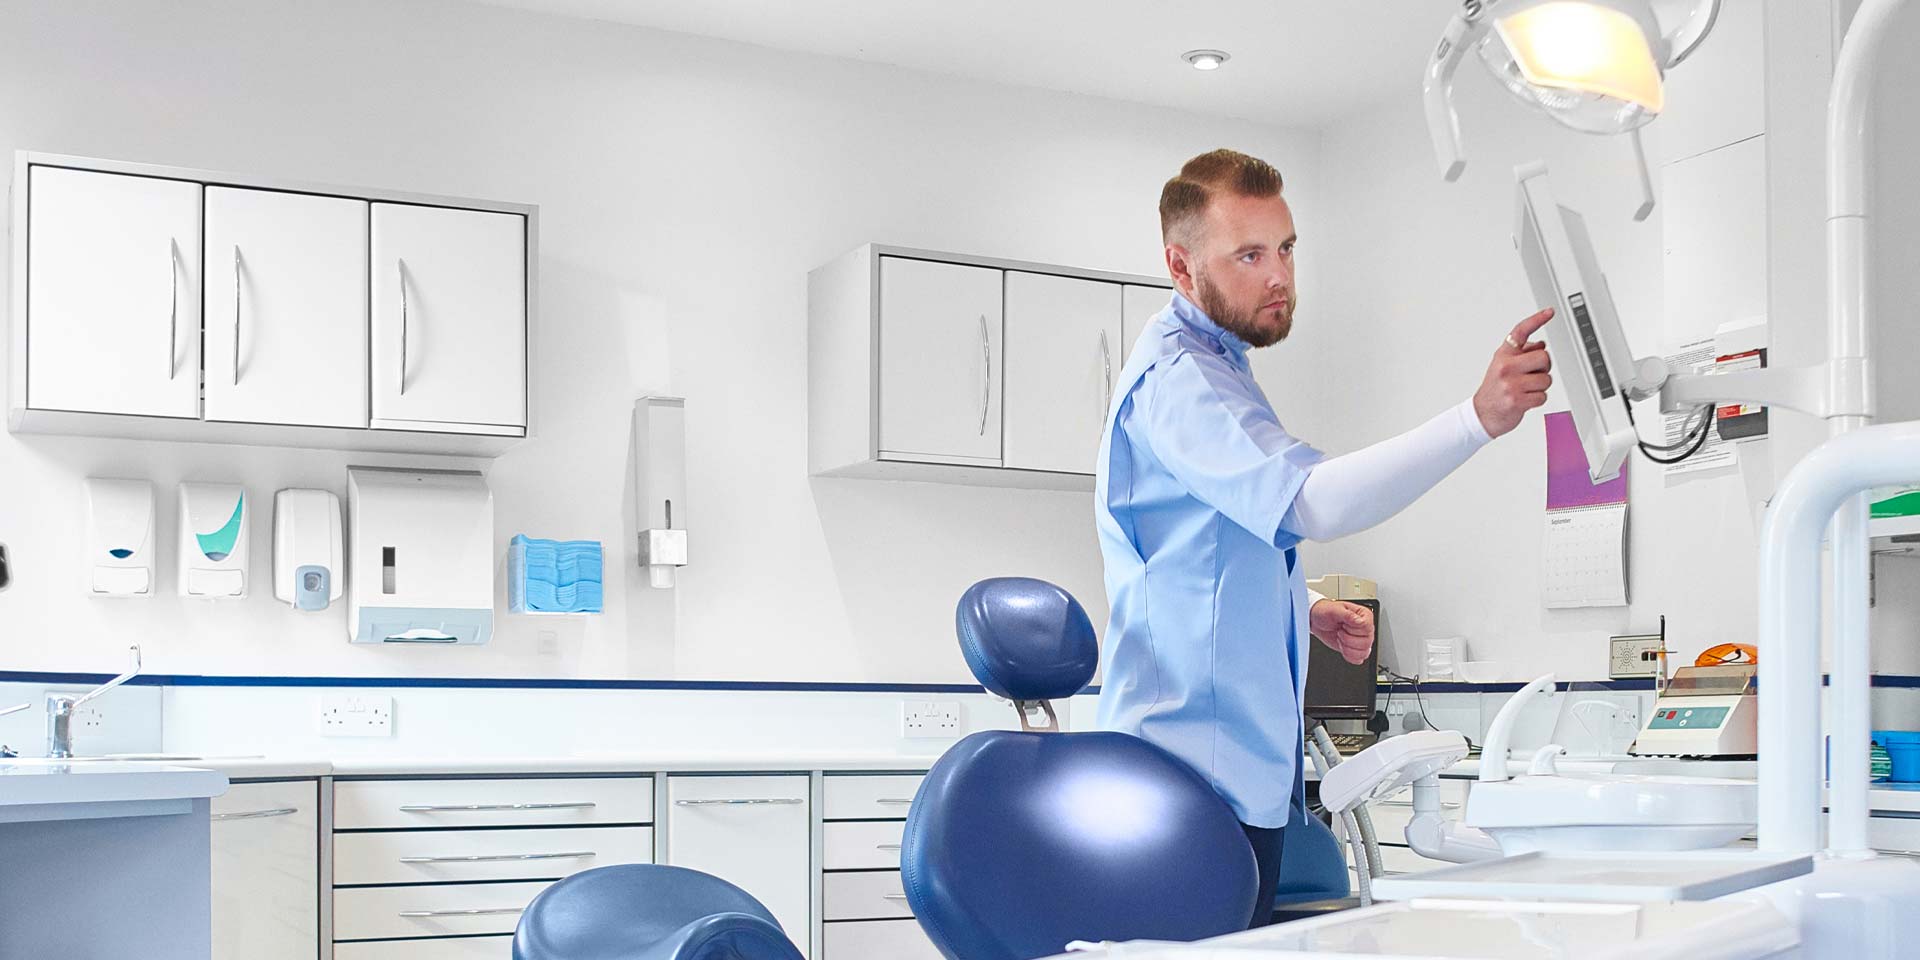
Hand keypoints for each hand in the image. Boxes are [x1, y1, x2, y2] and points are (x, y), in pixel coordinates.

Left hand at [1310, 599, 1373, 665]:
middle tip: (1340, 631)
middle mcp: (1366, 628)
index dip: (1354, 629)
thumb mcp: (1334, 610)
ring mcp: (1362, 640)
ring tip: (1340, 638)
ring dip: (1347, 648)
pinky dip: (1348, 655)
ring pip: (1364, 652)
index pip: (1368, 627)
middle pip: (1367, 642)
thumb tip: (1360, 622)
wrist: (1317, 622)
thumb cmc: (1326, 612)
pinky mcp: (1356, 649)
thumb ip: (1348, 615)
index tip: (1344, 624)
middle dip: (1348, 639)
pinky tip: (1342, 647)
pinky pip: (1358, 659)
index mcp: (1364, 615)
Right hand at [1473, 308, 1554, 438]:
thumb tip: (1541, 345)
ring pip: (1546, 379)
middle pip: (1544, 358)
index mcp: (1503, 355)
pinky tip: (1525, 400)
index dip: (1537, 320)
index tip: (1550, 312)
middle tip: (1532, 375)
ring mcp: (1510, 384)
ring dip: (1540, 387)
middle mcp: (1505, 366)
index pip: (1521, 331)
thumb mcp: (1502, 366)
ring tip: (1525, 390)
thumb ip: (1521, 354)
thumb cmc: (1495, 389)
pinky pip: (1542, 396)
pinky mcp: (1516, 400)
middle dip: (1544, 368)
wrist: (1481, 414)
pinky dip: (1537, 400)